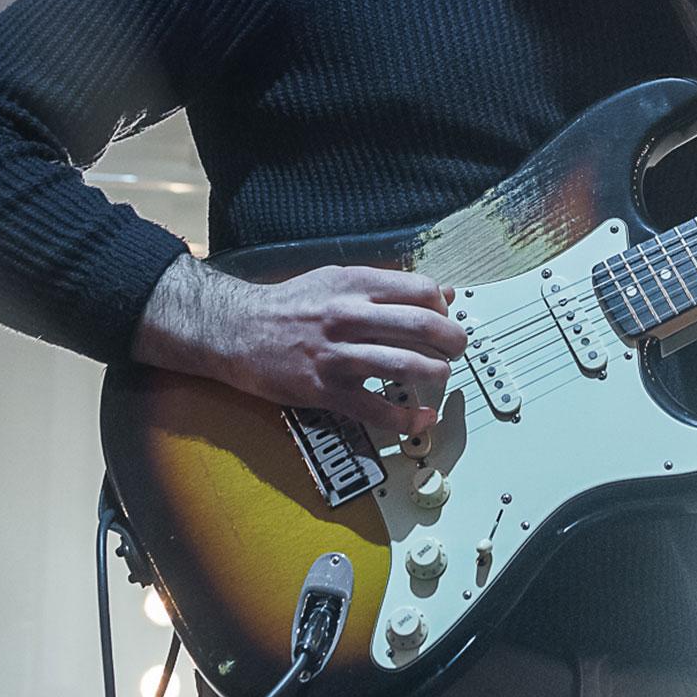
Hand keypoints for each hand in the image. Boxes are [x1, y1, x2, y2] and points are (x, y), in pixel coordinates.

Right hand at [133, 256, 467, 437]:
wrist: (238, 331)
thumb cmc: (292, 305)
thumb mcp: (339, 278)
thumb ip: (388, 285)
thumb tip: (443, 294)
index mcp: (354, 284)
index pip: (420, 289)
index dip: (443, 305)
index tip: (447, 317)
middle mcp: (348, 316)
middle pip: (421, 325)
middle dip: (452, 339)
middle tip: (458, 347)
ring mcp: (337, 355)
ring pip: (404, 365)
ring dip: (436, 373)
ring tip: (441, 375)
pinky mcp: (325, 391)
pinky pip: (375, 410)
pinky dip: (406, 419)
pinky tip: (421, 419)